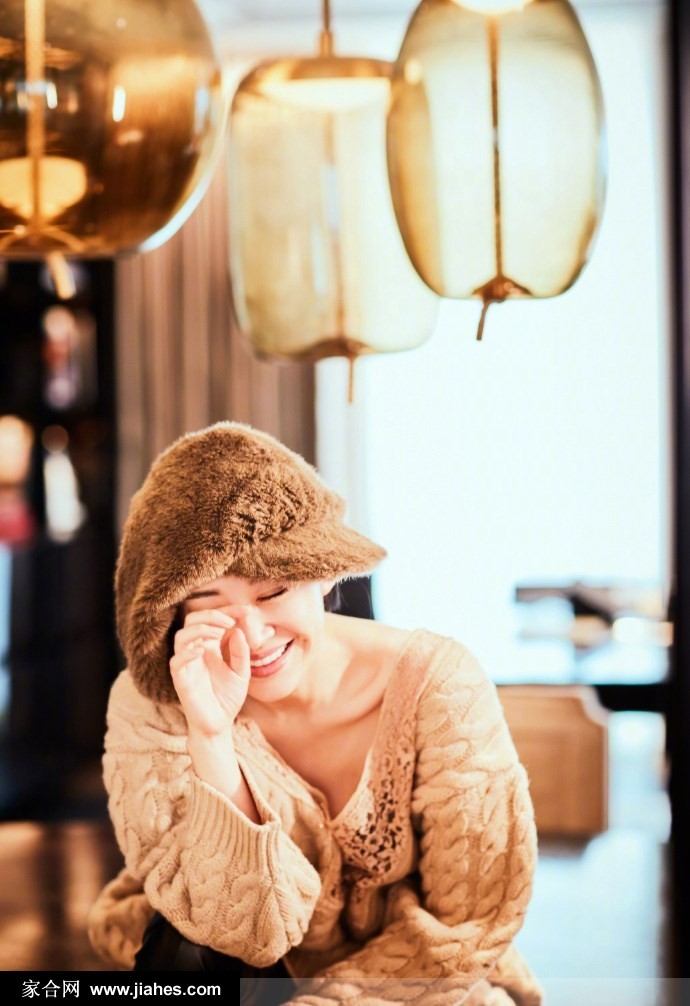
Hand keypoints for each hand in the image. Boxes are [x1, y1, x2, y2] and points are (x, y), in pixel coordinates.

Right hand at [170, 609, 250, 736]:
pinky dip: (187, 652)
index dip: (225, 612)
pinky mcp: (180, 679)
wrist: (219, 724)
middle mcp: (195, 651)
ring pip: (181, 636)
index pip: (211, 620)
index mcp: (210, 646)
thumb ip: (241, 652)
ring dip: (199, 629)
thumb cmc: (228, 698)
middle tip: (229, 622)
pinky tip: (203, 650)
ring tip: (217, 634)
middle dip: (209, 615)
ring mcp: (187, 664)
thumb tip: (238, 630)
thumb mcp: (242, 673)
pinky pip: (176, 661)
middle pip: (191, 620)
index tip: (244, 611)